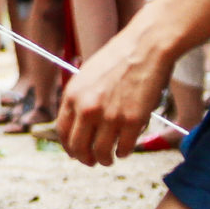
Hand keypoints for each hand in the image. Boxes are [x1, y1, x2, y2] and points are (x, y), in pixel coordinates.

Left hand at [55, 19, 173, 165]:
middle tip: (91, 162)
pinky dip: (123, 152)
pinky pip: (124, 148)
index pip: (63, 131)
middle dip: (84, 158)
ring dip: (104, 159)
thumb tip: (78, 121)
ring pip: (101, 152)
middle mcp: (87, 108)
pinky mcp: (132, 121)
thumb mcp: (87, 74)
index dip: (69, 147)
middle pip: (79, 147)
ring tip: (109, 159)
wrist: (145, 46)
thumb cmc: (119, 57)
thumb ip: (80, 97)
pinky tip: (124, 150)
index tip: (75, 152)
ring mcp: (109, 116)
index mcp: (72, 95)